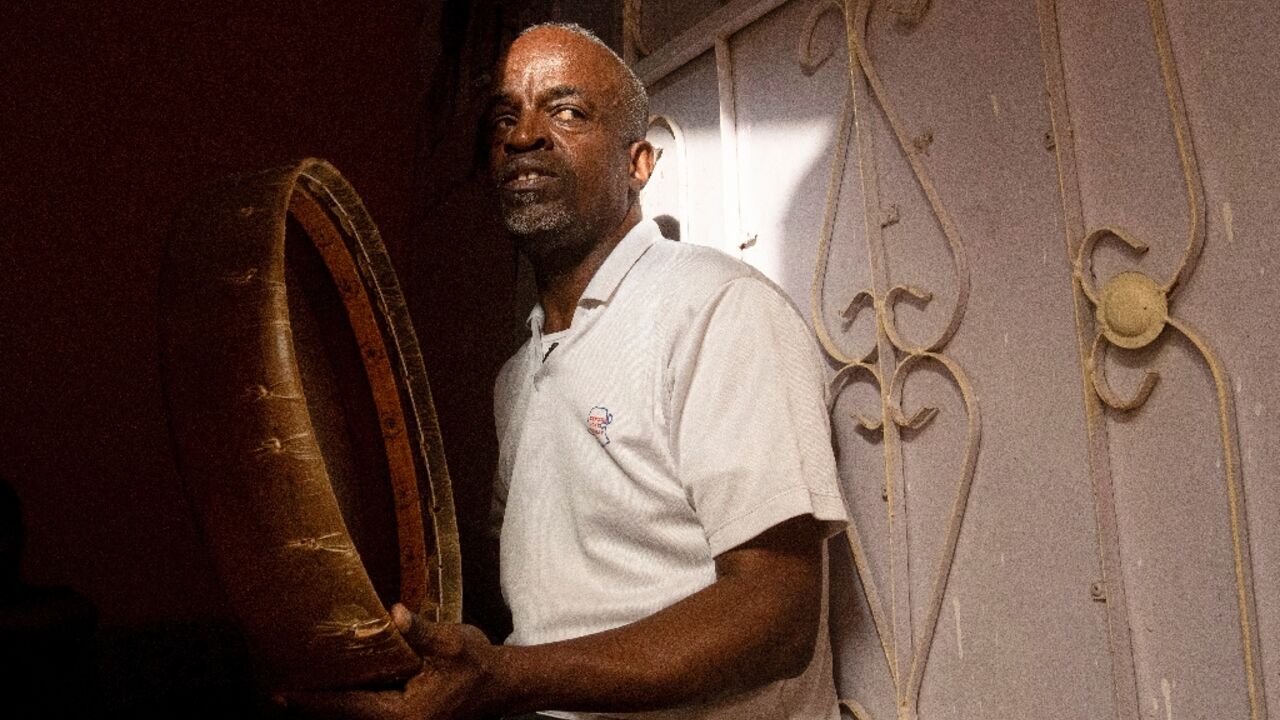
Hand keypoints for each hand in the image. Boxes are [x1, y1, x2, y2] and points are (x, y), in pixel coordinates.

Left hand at [281, 604, 504, 719]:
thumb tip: (396, 613)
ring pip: (357, 718)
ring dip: (332, 706)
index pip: (349, 708)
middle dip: (316, 706)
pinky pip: (371, 713)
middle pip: (346, 718)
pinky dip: (351, 703)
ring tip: (300, 691)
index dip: (315, 701)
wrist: (504, 685)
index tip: (283, 695)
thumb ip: (420, 632)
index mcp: (404, 715)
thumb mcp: (451, 643)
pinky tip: (337, 688)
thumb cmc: (478, 665)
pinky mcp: (408, 719)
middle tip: (280, 692)